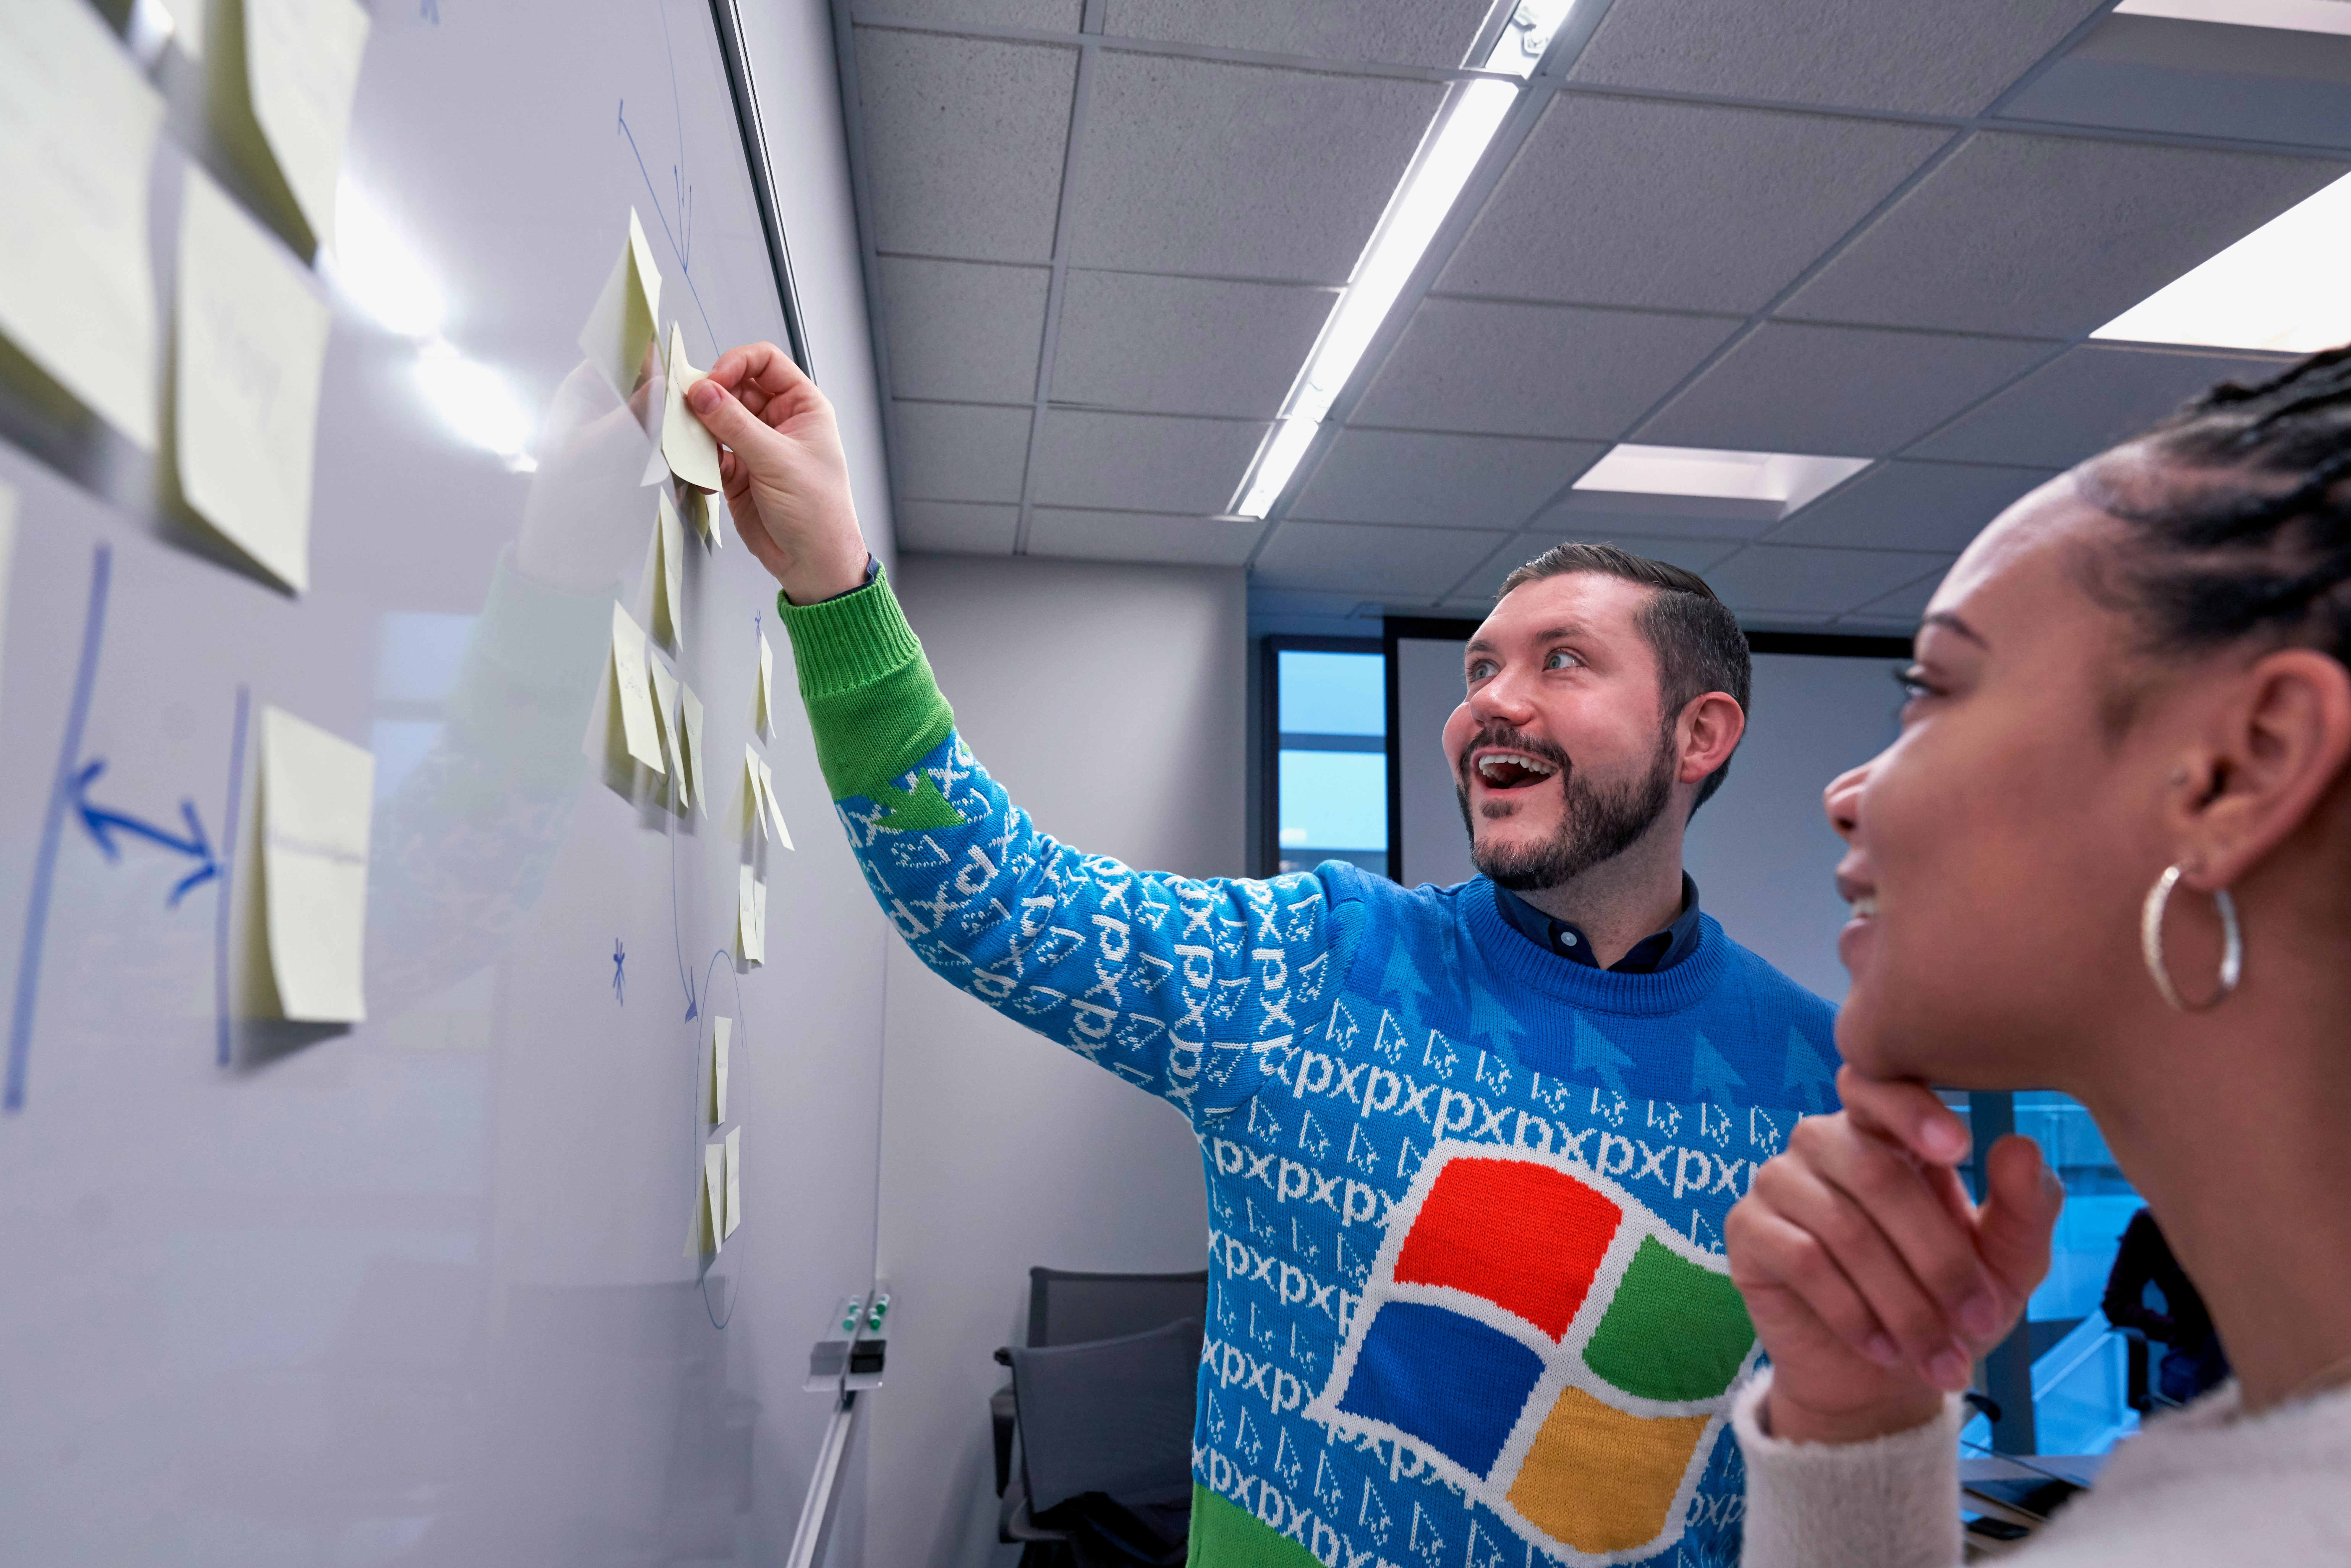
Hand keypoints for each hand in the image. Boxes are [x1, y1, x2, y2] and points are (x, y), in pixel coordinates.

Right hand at [686, 342, 870, 603]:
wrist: (812, 564)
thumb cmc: (819, 514)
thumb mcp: (778, 461)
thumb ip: (736, 425)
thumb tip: (704, 393)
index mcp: (802, 407)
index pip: (765, 362)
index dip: (736, 364)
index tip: (712, 381)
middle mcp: (778, 421)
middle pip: (733, 388)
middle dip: (711, 398)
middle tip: (690, 410)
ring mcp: (755, 446)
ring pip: (716, 420)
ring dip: (700, 430)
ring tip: (692, 444)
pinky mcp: (737, 471)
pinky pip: (709, 453)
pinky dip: (700, 461)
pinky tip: (704, 476)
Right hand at [1725, 1065, 2063, 1444]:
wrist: (1879, 1380)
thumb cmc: (1944, 1305)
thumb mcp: (2005, 1265)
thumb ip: (2023, 1207)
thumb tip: (2021, 1144)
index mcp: (1884, 1131)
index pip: (1878, 1086)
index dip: (1912, 1109)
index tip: (1960, 1149)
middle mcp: (1823, 1142)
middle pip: (1877, 1175)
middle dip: (1938, 1259)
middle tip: (1980, 1320)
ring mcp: (1778, 1181)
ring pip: (1844, 1229)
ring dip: (1903, 1303)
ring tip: (1940, 1357)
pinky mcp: (1746, 1229)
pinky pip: (1803, 1261)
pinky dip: (1853, 1312)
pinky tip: (1884, 1348)